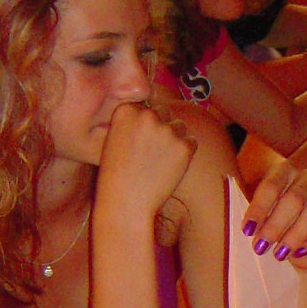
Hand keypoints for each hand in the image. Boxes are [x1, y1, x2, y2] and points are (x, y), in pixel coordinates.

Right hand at [96, 102, 196, 224]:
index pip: (145, 104)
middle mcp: (147, 115)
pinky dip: (185, 153)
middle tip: (151, 152)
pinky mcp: (184, 146)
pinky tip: (169, 167)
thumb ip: (133, 121)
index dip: (144, 122)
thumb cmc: (117, 174)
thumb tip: (155, 110)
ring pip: (179, 126)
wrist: (126, 202)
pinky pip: (192, 142)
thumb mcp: (114, 138)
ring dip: (174, 139)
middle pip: (164, 111)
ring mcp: (167, 130)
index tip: (138, 140)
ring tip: (158, 161)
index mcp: (126, 110)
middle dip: (161, 127)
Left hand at [241, 161, 306, 263]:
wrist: (301, 220)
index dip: (258, 209)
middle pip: (294, 199)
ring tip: (279, 254)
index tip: (248, 231)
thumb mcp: (262, 209)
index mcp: (285, 170)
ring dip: (295, 237)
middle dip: (275, 226)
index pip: (271, 186)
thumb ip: (255, 216)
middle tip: (261, 247)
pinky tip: (300, 253)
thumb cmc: (275, 213)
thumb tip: (250, 232)